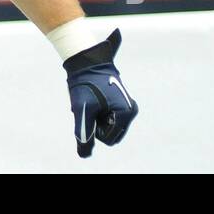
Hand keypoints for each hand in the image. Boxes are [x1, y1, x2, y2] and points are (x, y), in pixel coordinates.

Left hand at [64, 29, 137, 157]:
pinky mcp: (121, 101)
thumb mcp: (83, 109)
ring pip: (109, 125)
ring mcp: (127, 106)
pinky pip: (110, 115)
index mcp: (126, 113)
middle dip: (98, 123)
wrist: (87, 59)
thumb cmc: (85, 83)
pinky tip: (107, 78)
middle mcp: (131, 110)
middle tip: (91, 104)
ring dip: (98, 117)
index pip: (109, 139)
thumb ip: (84, 132)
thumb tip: (84, 154)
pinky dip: (101, 111)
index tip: (92, 110)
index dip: (95, 128)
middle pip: (111, 134)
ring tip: (93, 99)